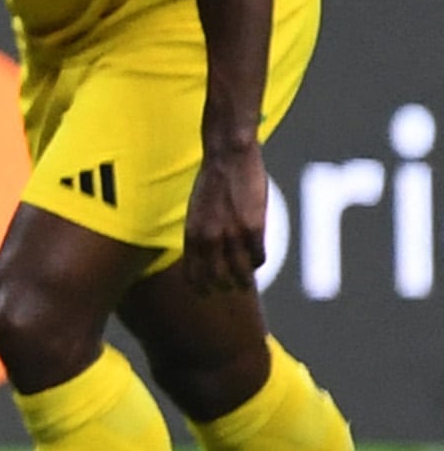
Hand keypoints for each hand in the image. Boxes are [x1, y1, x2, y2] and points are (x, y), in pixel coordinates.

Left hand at [181, 139, 270, 294]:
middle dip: (224, 287)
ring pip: (240, 273)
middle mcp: (209, 238)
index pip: (194, 273)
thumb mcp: (196, 210)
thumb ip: (200, 231)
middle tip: (231, 289)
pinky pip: (258, 257)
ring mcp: (232, 234)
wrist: (227, 156)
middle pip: (218, 278)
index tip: (205, 294)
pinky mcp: (254, 228)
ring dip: (244, 280)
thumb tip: (206, 252)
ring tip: (246, 283)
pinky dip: (257, 261)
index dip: (200, 287)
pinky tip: (256, 258)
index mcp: (192, 234)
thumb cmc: (212, 181)